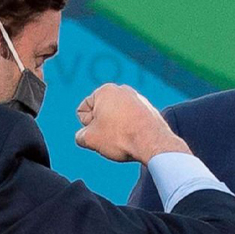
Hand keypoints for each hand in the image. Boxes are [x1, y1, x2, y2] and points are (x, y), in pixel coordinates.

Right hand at [75, 83, 189, 162]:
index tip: (100, 131)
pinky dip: (130, 130)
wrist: (153, 143)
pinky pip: (132, 122)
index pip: (83, 111)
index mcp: (105, 90)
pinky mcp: (149, 110)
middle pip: (100, 113)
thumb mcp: (90, 139)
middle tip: (112, 137)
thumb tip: (84, 136)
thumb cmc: (120, 138)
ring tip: (124, 139)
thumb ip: (80, 136)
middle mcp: (123, 90)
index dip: (87, 126)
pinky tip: (135, 139)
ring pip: (116, 119)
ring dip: (116, 130)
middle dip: (102, 127)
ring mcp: (138, 99)